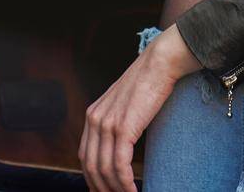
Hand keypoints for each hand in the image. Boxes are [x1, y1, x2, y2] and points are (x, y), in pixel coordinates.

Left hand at [79, 27, 199, 191]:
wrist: (159, 63)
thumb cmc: (148, 82)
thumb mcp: (124, 103)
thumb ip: (117, 122)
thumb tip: (122, 145)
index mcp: (93, 115)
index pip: (85, 156)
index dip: (92, 178)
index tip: (102, 189)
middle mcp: (95, 120)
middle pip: (91, 166)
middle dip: (101, 188)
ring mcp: (108, 124)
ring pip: (105, 169)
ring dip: (115, 189)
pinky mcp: (123, 128)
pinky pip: (120, 164)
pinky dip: (125, 182)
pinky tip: (133, 190)